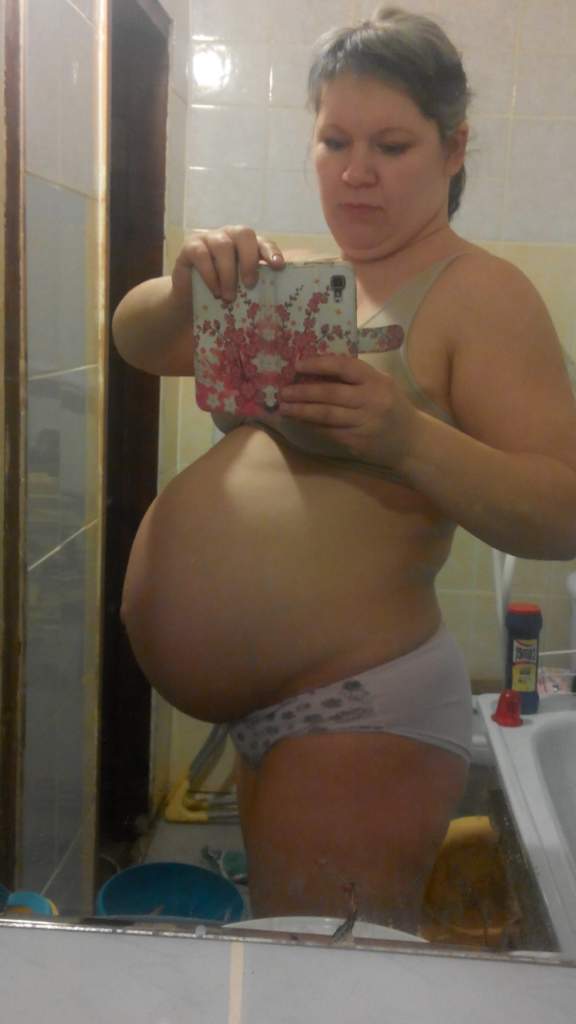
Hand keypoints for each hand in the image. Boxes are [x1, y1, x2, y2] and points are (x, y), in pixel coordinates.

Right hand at [171, 226, 284, 307]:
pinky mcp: (190, 247)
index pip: (262, 242)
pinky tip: (214, 291)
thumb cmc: (221, 293)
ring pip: (223, 246)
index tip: (278, 266)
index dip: (271, 252)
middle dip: (249, 260)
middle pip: (244, 234)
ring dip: (228, 274)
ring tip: (229, 297)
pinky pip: (201, 254)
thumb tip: (277, 296)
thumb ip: (254, 285)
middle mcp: (229, 236)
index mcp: (246, 245)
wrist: (189, 300)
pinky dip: (210, 274)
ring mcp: (209, 238)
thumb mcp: (240, 289)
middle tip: (250, 285)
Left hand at [278, 354, 421, 469]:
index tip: (298, 365)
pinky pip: (329, 431)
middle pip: (331, 393)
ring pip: (326, 415)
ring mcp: (364, 423)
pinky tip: (299, 420)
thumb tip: (318, 369)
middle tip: (283, 391)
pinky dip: (311, 425)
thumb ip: (357, 378)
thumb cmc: (392, 408)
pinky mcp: (357, 442)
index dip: (320, 364)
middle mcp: (372, 401)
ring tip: (284, 407)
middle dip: (304, 392)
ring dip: (302, 411)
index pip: (345, 367)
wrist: (412, 443)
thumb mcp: (382, 385)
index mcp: (377, 381)